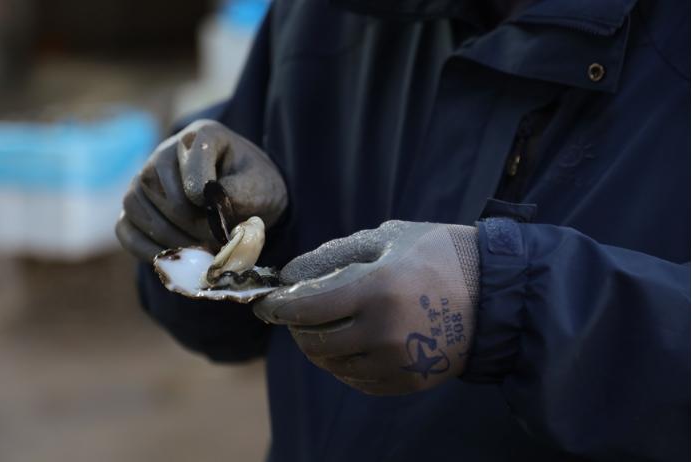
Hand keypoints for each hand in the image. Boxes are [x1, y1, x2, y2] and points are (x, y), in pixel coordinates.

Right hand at [116, 120, 287, 261]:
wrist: (248, 199)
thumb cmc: (254, 188)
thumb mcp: (259, 186)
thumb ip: (237, 193)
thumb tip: (209, 211)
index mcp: (201, 135)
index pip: (190, 159)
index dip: (202, 192)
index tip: (219, 215)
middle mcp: (165, 152)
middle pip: (157, 187)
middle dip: (188, 223)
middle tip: (215, 243)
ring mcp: (144, 179)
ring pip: (136, 208)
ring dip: (169, 238)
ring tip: (201, 253)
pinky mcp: (136, 208)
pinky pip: (125, 229)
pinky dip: (147, 250)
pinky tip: (176, 261)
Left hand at [253, 220, 479, 394]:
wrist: (498, 295)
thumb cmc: (442, 256)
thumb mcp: (392, 238)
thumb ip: (338, 254)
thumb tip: (293, 275)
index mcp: (376, 289)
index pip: (307, 308)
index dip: (279, 308)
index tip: (267, 304)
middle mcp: (383, 332)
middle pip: (315, 342)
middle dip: (296, 329)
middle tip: (296, 316)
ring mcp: (397, 362)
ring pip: (334, 366)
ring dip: (319, 348)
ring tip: (324, 329)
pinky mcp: (409, 382)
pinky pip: (359, 381)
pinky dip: (344, 366)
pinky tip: (350, 348)